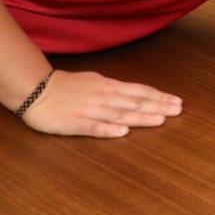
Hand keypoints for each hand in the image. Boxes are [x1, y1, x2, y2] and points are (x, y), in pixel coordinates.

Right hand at [19, 70, 182, 137]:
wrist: (35, 89)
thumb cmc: (66, 86)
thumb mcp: (94, 81)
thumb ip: (114, 89)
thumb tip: (135, 93)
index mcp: (108, 87)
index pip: (139, 91)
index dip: (159, 97)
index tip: (178, 102)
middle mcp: (103, 97)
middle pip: (134, 102)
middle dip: (158, 107)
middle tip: (178, 111)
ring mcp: (89, 110)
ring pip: (119, 114)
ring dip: (140, 117)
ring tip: (160, 120)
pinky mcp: (74, 123)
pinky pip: (92, 127)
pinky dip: (107, 130)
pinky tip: (122, 133)